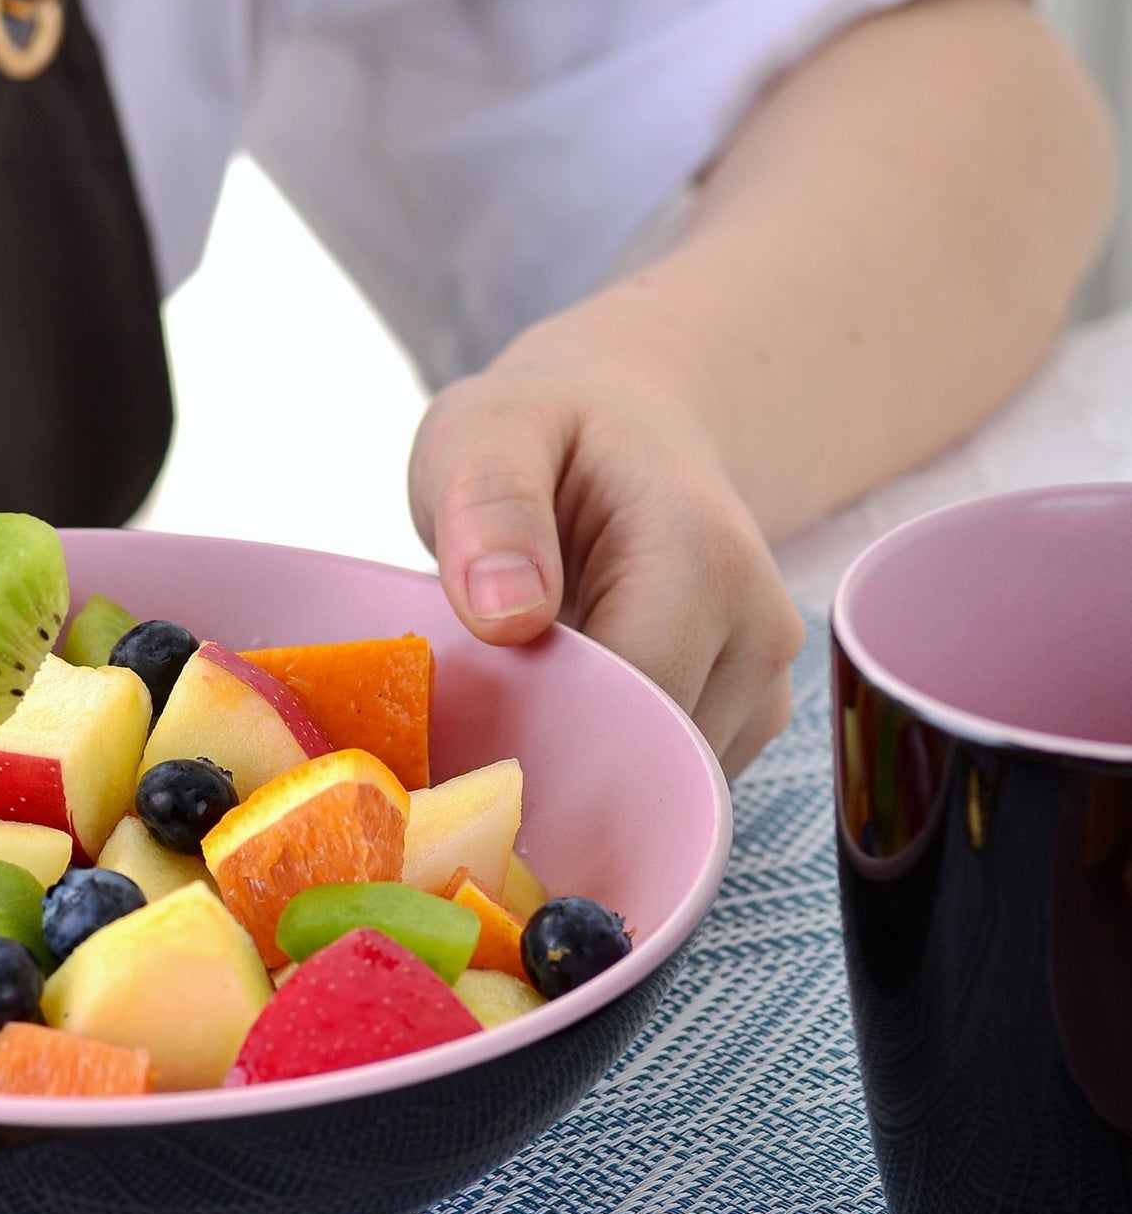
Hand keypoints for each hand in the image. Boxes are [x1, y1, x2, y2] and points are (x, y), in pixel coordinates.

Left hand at [409, 302, 804, 780]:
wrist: (627, 431)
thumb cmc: (546, 435)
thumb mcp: (486, 433)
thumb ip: (490, 506)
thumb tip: (507, 613)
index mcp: (704, 559)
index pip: (625, 701)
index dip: (532, 727)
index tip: (450, 723)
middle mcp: (759, 631)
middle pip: (644, 755)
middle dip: (548, 754)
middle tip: (462, 714)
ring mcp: (762, 685)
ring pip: (655, 782)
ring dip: (574, 764)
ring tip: (510, 692)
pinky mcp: (745, 721)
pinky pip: (665, 782)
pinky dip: (603, 766)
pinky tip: (553, 707)